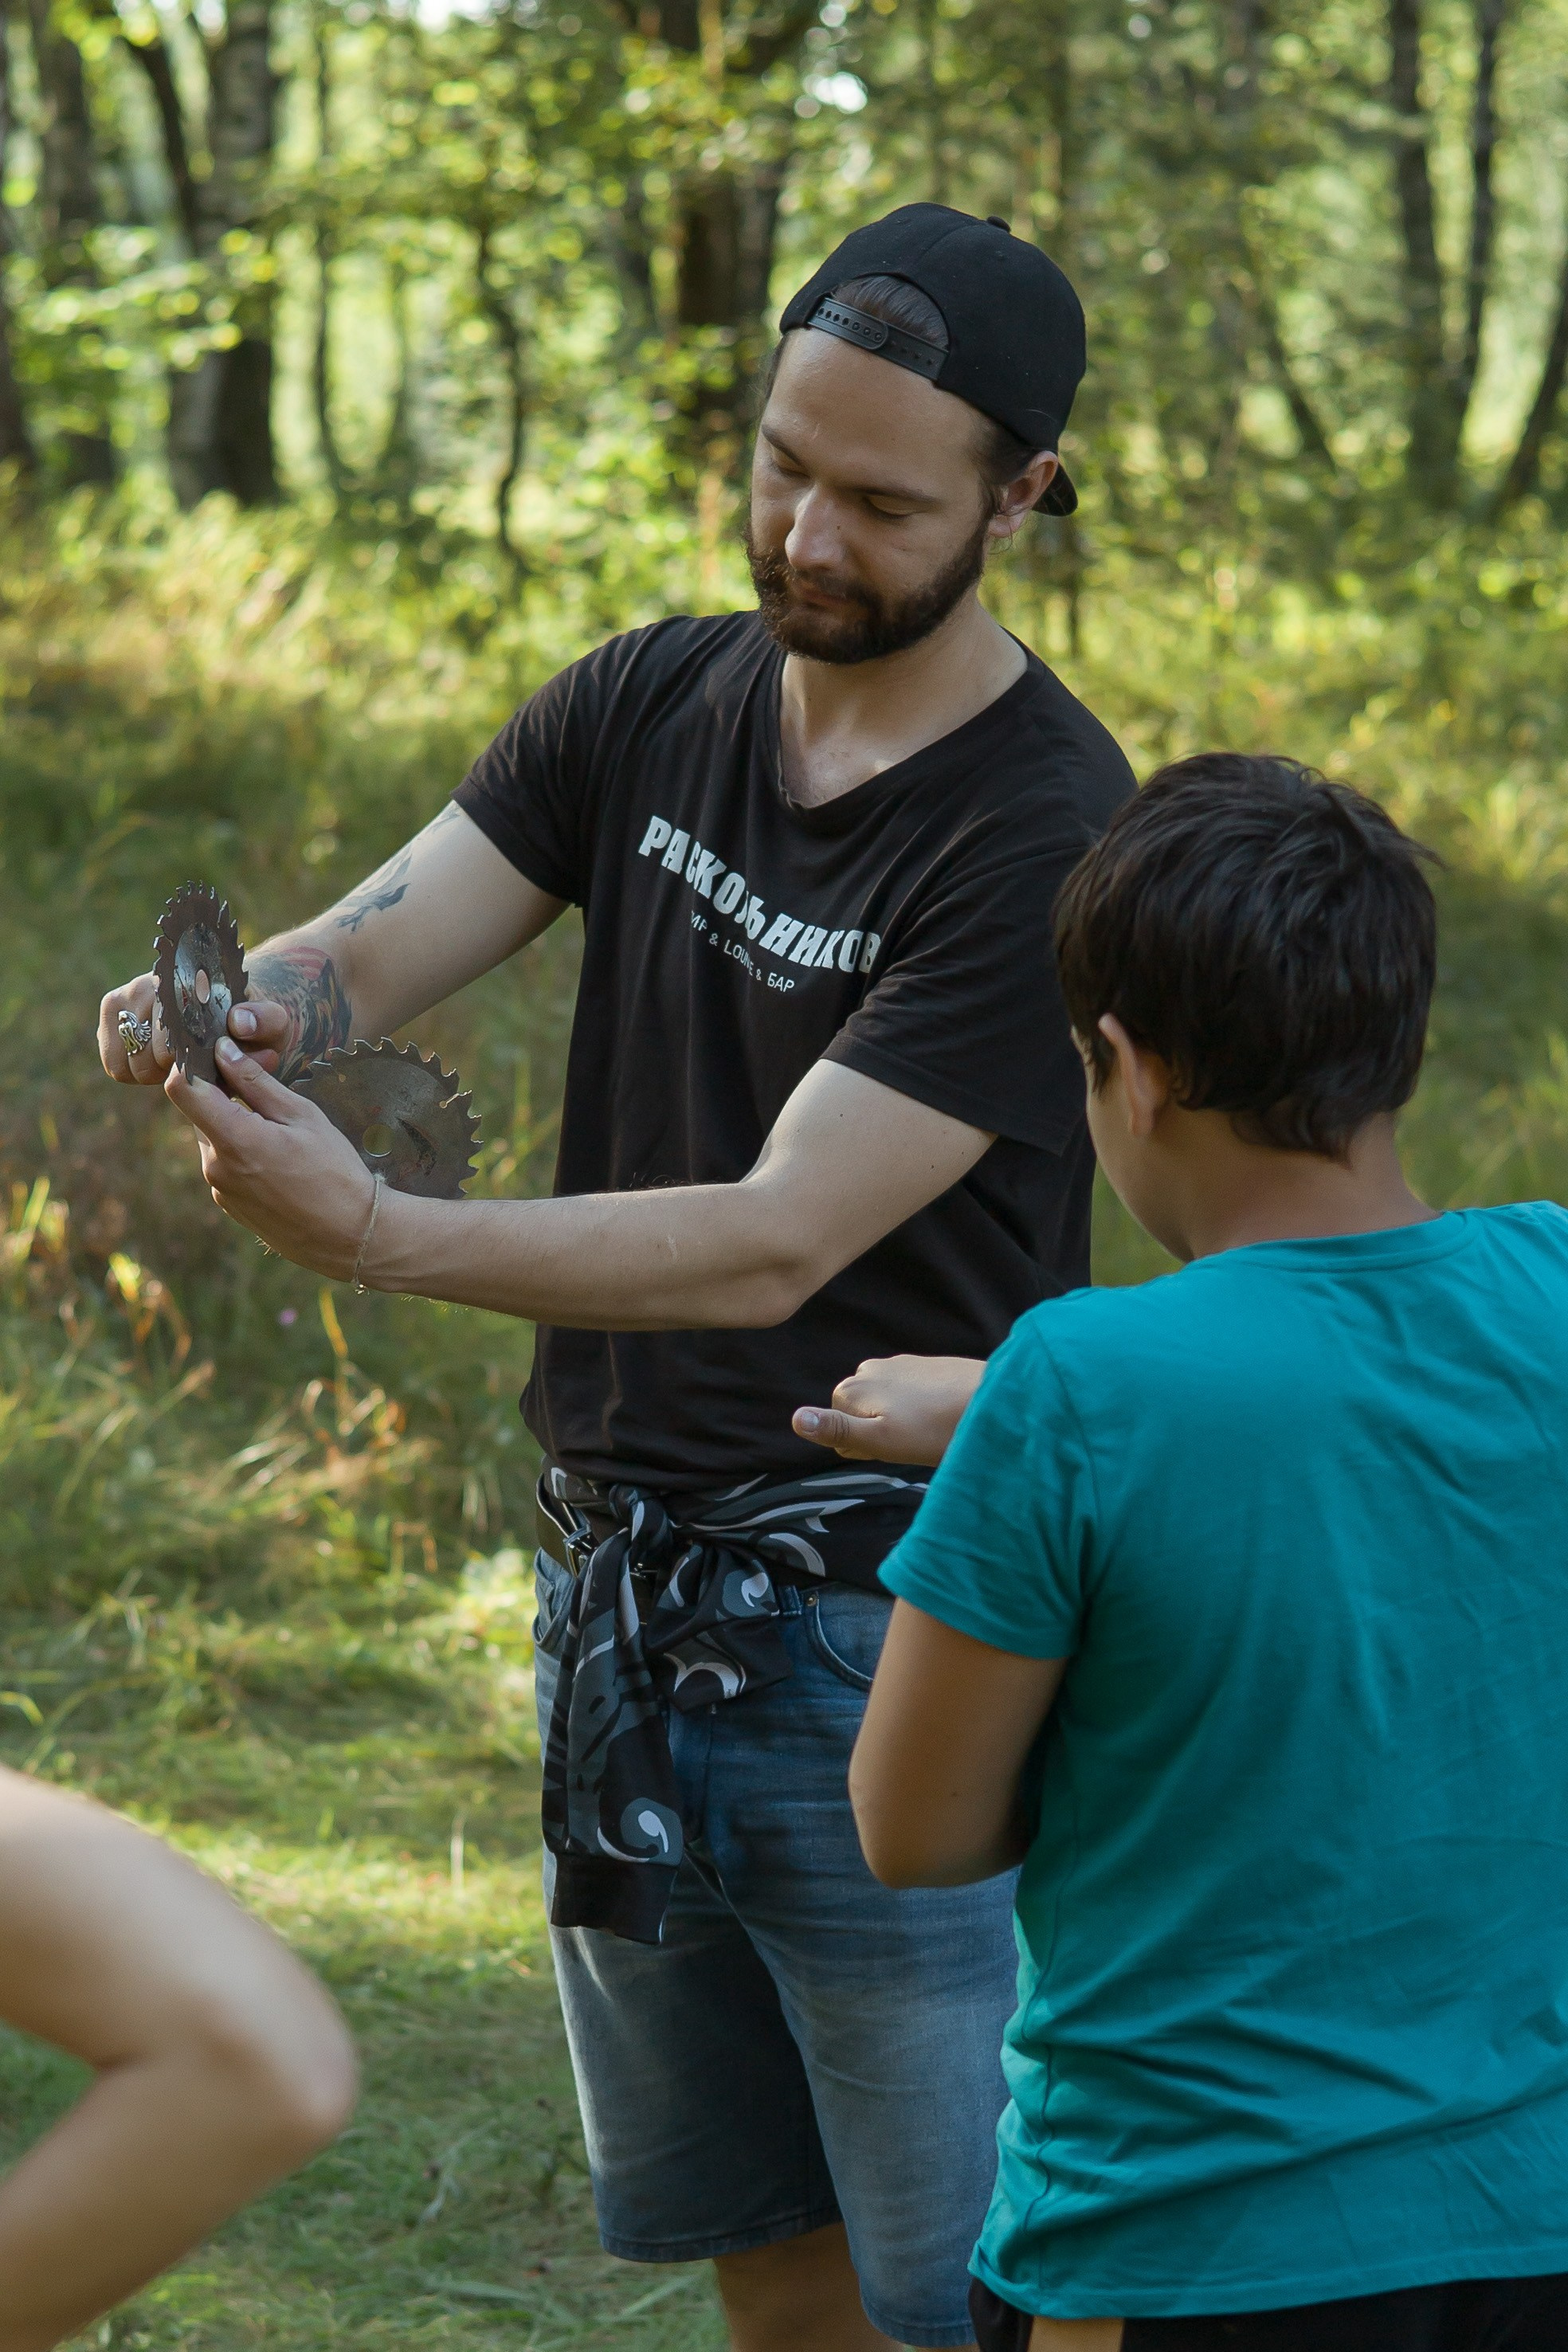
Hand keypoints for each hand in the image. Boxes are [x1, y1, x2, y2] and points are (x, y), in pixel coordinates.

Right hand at [99, 983, 291, 1085]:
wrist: (235, 1005)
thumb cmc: (255, 1019)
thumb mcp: (273, 1021)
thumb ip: (266, 1021)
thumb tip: (238, 1023)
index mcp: (186, 980)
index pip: (170, 1037)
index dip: (187, 1062)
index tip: (207, 1064)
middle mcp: (148, 982)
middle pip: (145, 1055)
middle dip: (172, 1072)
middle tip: (197, 1066)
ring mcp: (124, 996)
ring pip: (125, 1063)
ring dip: (153, 1074)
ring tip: (179, 1064)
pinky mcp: (112, 1013)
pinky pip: (115, 1064)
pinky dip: (135, 1073)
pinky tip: (160, 1065)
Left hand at [164, 1039, 375, 1280]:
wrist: (349, 1235)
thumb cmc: (334, 1171)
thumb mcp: (302, 1116)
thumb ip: (256, 1082)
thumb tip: (223, 1050)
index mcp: (234, 1139)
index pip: (182, 1088)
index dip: (193, 1064)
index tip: (219, 1054)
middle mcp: (216, 1165)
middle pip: (199, 1110)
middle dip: (224, 1091)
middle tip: (266, 1080)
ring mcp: (219, 1188)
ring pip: (212, 1136)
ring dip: (233, 1121)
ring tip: (280, 1127)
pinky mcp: (227, 1203)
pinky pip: (223, 1162)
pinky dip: (240, 1149)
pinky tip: (278, 1157)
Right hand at [792, 1355, 985, 1467]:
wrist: (993, 1401)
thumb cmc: (935, 1429)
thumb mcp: (880, 1440)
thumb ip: (837, 1429)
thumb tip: (795, 1418)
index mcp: (852, 1388)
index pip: (838, 1428)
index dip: (863, 1446)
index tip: (891, 1447)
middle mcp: (869, 1369)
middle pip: (860, 1414)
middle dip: (880, 1430)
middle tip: (911, 1441)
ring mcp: (899, 1363)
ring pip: (885, 1404)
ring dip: (902, 1420)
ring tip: (930, 1430)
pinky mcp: (925, 1364)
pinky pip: (909, 1394)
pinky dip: (921, 1407)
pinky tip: (942, 1416)